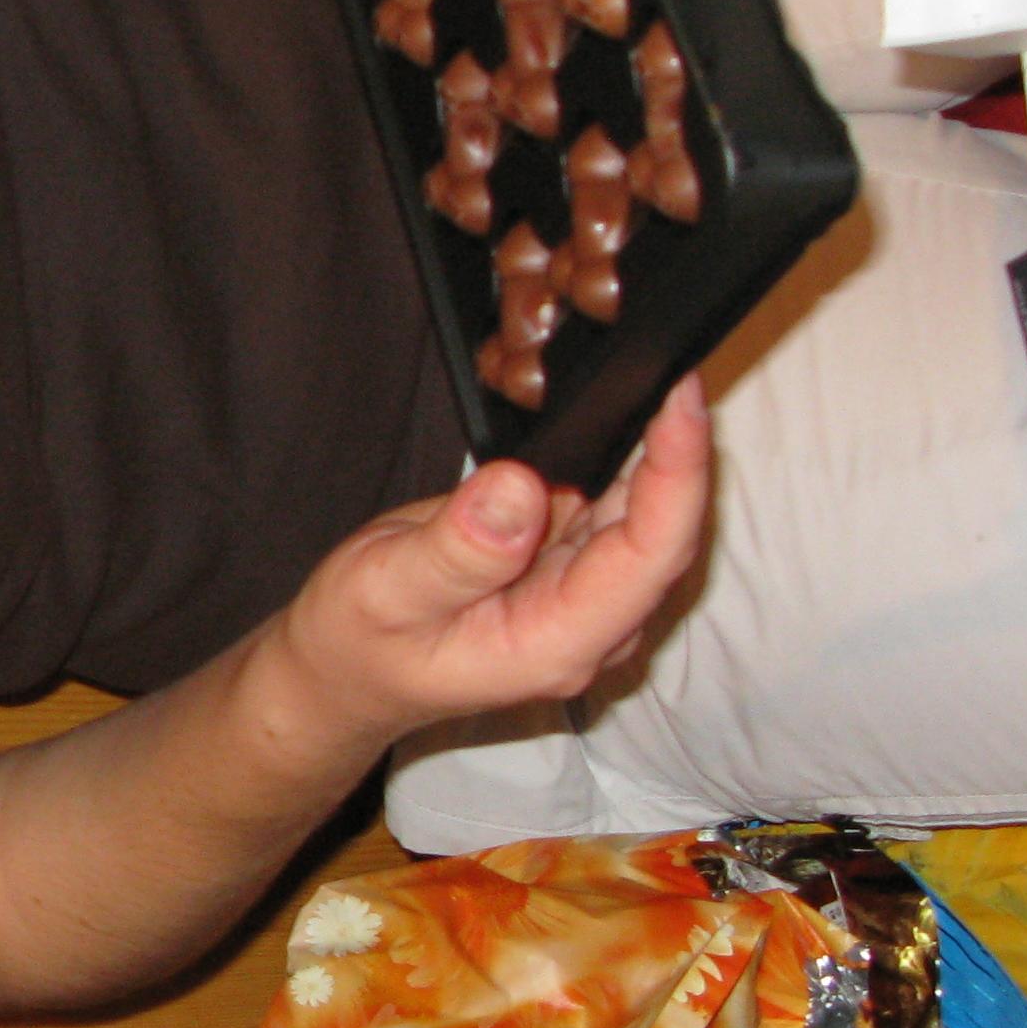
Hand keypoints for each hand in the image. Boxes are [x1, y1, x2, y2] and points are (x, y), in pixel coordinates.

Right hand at [266, 380, 711, 737]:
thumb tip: (521, 488)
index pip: (649, 557)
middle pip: (664, 531)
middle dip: (675, 448)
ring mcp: (584, 596)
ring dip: (651, 447)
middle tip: (665, 359)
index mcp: (557, 641)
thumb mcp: (384, 590)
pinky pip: (612, 508)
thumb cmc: (359, 640)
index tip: (679, 400)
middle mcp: (590, 624)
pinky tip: (609, 409)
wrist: (347, 668)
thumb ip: (455, 551)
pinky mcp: (569, 566)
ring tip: (643, 372)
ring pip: (644, 514)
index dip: (676, 477)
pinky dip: (617, 457)